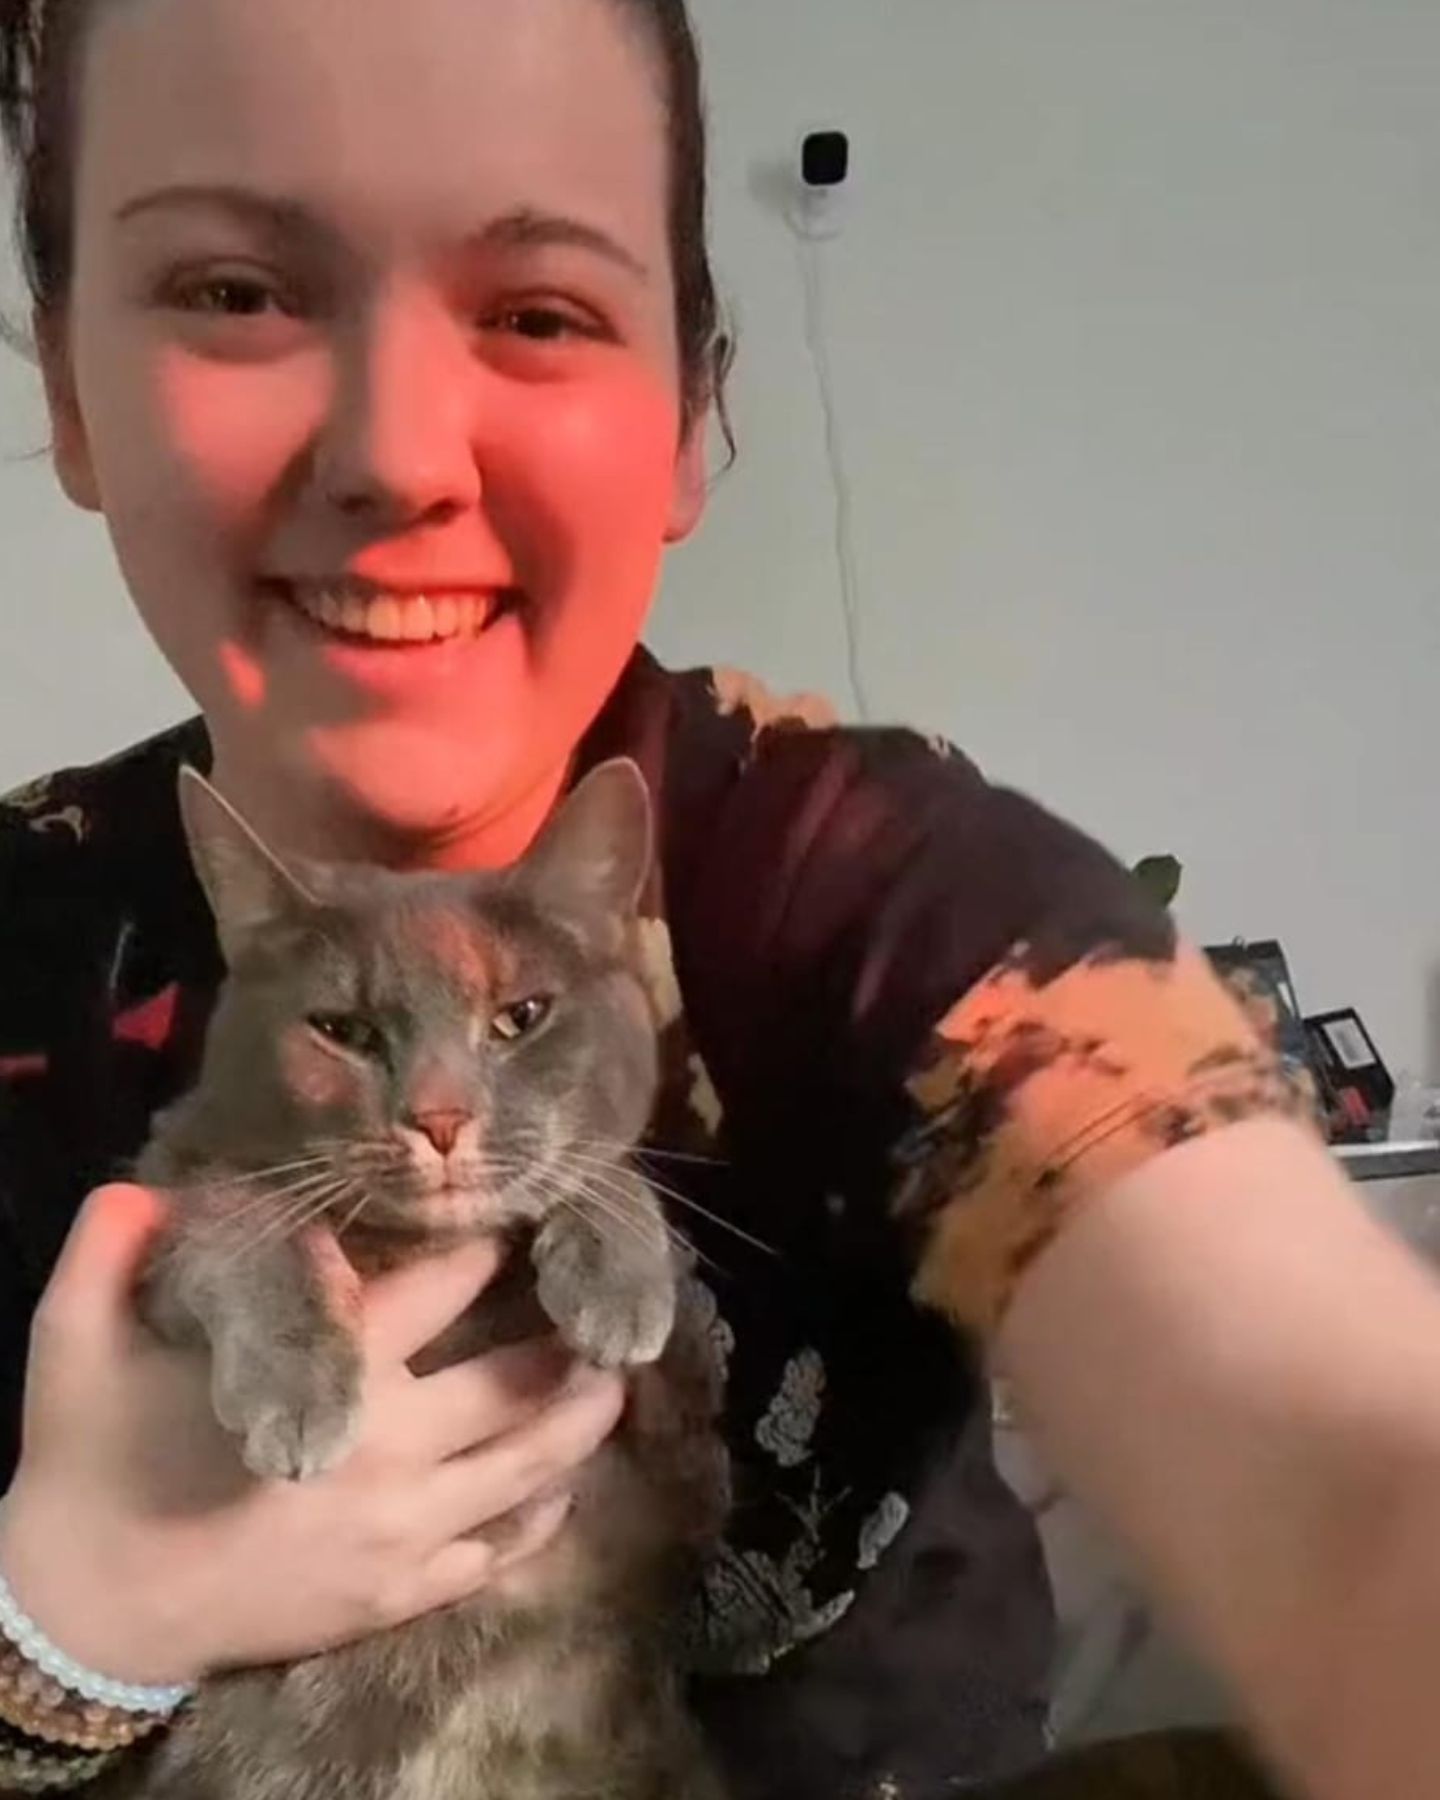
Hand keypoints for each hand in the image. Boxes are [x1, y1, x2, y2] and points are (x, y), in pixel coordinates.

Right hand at [0, 1185, 624, 1685]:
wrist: (91, 1614)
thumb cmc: (95, 1467)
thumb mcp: (78, 1345)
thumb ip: (107, 1252)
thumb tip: (143, 1186)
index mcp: (337, 1372)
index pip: (443, 1285)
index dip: (486, 1244)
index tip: (521, 1215)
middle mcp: (393, 1446)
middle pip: (518, 1381)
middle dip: (570, 1339)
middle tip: (605, 1303)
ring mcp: (405, 1529)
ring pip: (529, 1467)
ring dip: (581, 1422)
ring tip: (615, 1381)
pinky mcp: (400, 1594)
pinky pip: (498, 1553)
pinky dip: (541, 1517)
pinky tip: (561, 1489)